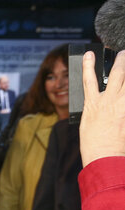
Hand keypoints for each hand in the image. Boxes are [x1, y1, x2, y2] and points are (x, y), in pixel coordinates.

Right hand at [80, 50, 124, 165]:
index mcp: (93, 104)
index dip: (88, 65)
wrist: (103, 155)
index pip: (89, 79)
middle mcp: (108, 101)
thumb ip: (97, 108)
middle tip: (123, 54)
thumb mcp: (88, 122)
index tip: (89, 54)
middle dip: (121, 61)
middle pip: (118, 74)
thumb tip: (102, 100)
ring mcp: (122, 106)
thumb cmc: (93, 143)